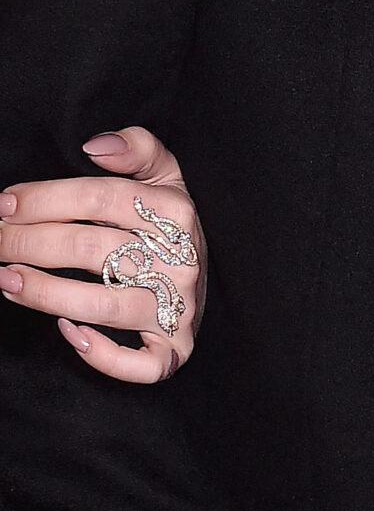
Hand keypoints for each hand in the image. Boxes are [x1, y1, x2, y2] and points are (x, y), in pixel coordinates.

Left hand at [0, 126, 205, 380]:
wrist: (215, 271)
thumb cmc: (173, 224)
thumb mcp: (167, 175)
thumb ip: (137, 147)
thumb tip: (94, 145)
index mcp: (176, 212)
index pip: (101, 198)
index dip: (46, 199)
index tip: (5, 203)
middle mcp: (181, 260)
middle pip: (92, 248)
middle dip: (30, 243)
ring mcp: (179, 307)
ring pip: (105, 306)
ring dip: (46, 294)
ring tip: (6, 280)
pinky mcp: (178, 347)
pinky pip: (142, 364)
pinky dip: (103, 355)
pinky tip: (68, 331)